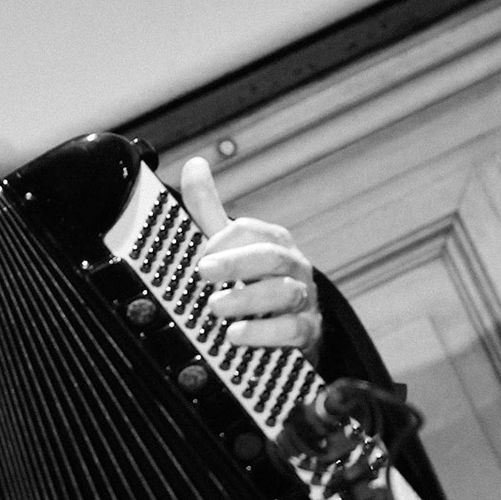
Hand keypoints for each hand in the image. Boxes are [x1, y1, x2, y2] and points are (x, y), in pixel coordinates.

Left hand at [181, 157, 321, 356]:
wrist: (291, 330)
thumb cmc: (255, 283)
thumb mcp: (230, 248)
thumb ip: (209, 211)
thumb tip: (195, 164)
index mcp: (273, 242)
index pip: (252, 232)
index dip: (223, 242)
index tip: (198, 256)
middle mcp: (293, 267)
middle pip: (271, 257)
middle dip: (236, 263)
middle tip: (203, 272)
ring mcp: (303, 299)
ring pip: (284, 292)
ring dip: (247, 299)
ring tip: (216, 308)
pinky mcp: (306, 332)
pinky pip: (291, 330)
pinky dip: (264, 333)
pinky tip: (236, 335)